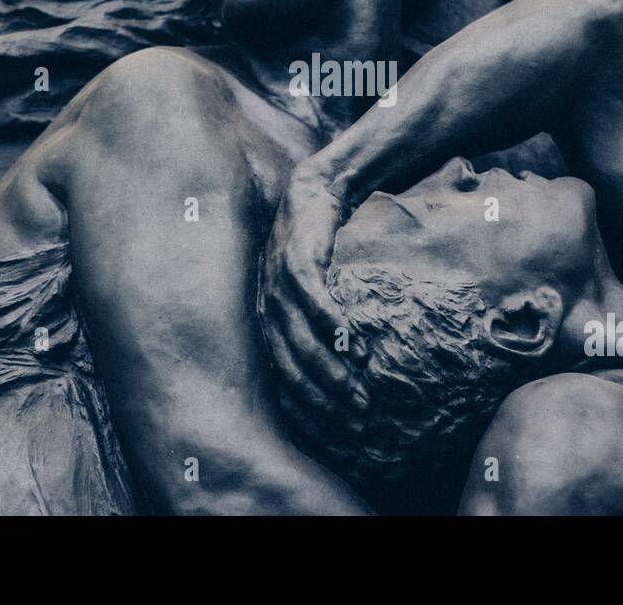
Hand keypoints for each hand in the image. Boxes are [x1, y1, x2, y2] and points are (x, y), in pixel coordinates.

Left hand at [257, 164, 369, 432]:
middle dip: (320, 396)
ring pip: (299, 338)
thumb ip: (315, 325)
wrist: (314, 193)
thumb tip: (344, 366)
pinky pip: (311, 297)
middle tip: (353, 420)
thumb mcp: (308, 292)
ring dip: (327, 368)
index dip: (305, 404)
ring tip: (356, 392)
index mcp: (267, 321)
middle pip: (289, 365)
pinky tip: (350, 343)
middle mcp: (266, 307)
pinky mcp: (296, 259)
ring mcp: (277, 283)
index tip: (334, 429)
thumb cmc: (315, 249)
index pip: (281, 375)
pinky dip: (329, 322)